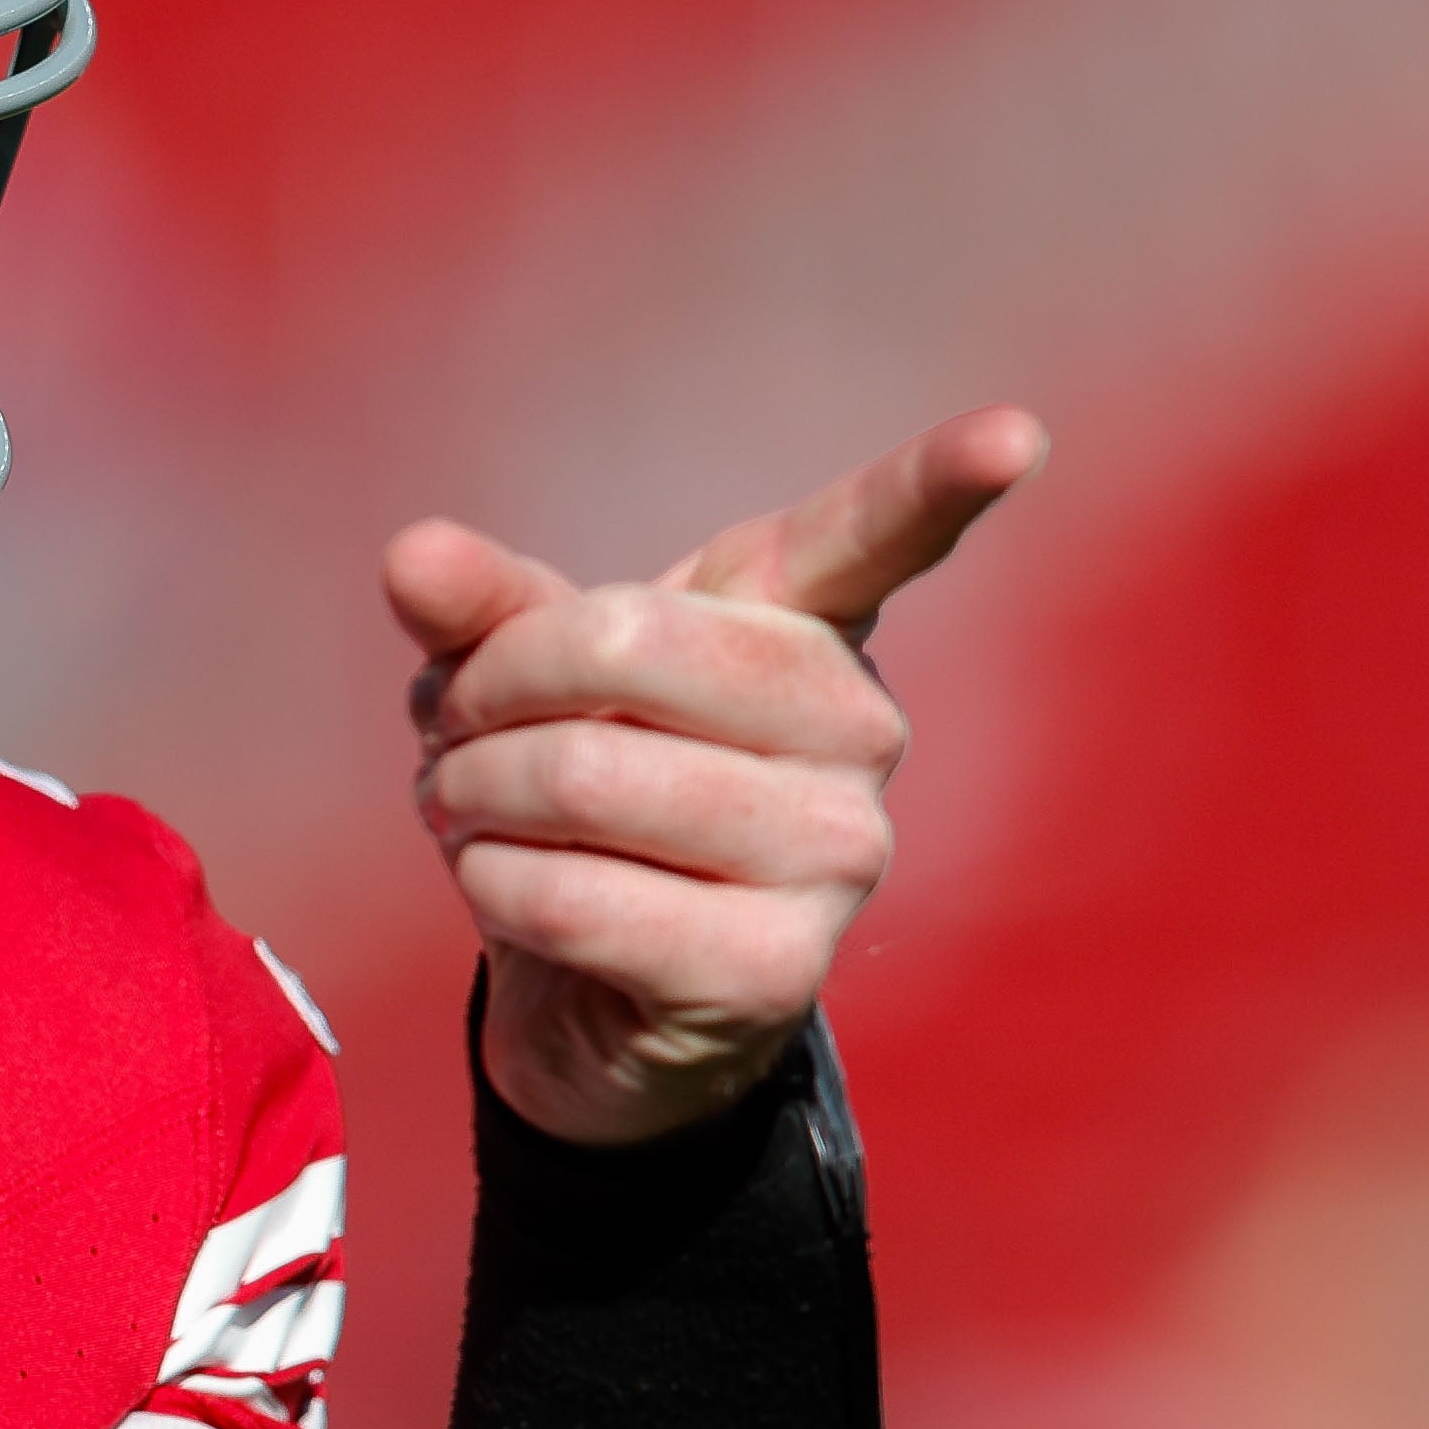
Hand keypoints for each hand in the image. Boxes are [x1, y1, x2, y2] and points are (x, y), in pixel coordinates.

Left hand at [385, 406, 1048, 1147]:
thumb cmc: (581, 800)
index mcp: (805, 627)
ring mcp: (837, 855)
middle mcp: (857, 729)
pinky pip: (575, 895)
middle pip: (622, 644)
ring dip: (471, 793)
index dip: (944, 480)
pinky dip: (492, 885)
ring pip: (582, 774)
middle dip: (484, 689)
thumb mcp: (526, 682)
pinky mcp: (774, 969)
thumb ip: (482, 608)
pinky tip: (503, 891)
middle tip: (448, 734)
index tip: (1015, 433)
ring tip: (464, 809)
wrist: (595, 995)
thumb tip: (413, 555)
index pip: (879, 535)